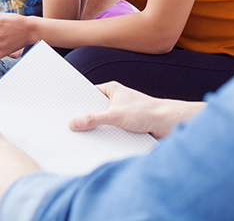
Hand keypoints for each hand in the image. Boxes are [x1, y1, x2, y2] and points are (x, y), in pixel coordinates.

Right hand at [68, 82, 205, 138]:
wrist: (170, 124)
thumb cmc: (148, 112)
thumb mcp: (115, 116)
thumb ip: (94, 119)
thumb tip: (75, 123)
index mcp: (112, 89)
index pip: (87, 93)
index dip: (76, 102)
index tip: (63, 109)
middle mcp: (116, 100)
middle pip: (93, 109)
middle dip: (84, 118)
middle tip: (69, 126)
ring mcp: (120, 113)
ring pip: (101, 122)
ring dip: (96, 130)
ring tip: (81, 137)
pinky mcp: (126, 126)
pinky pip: (110, 131)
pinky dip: (105, 136)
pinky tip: (98, 144)